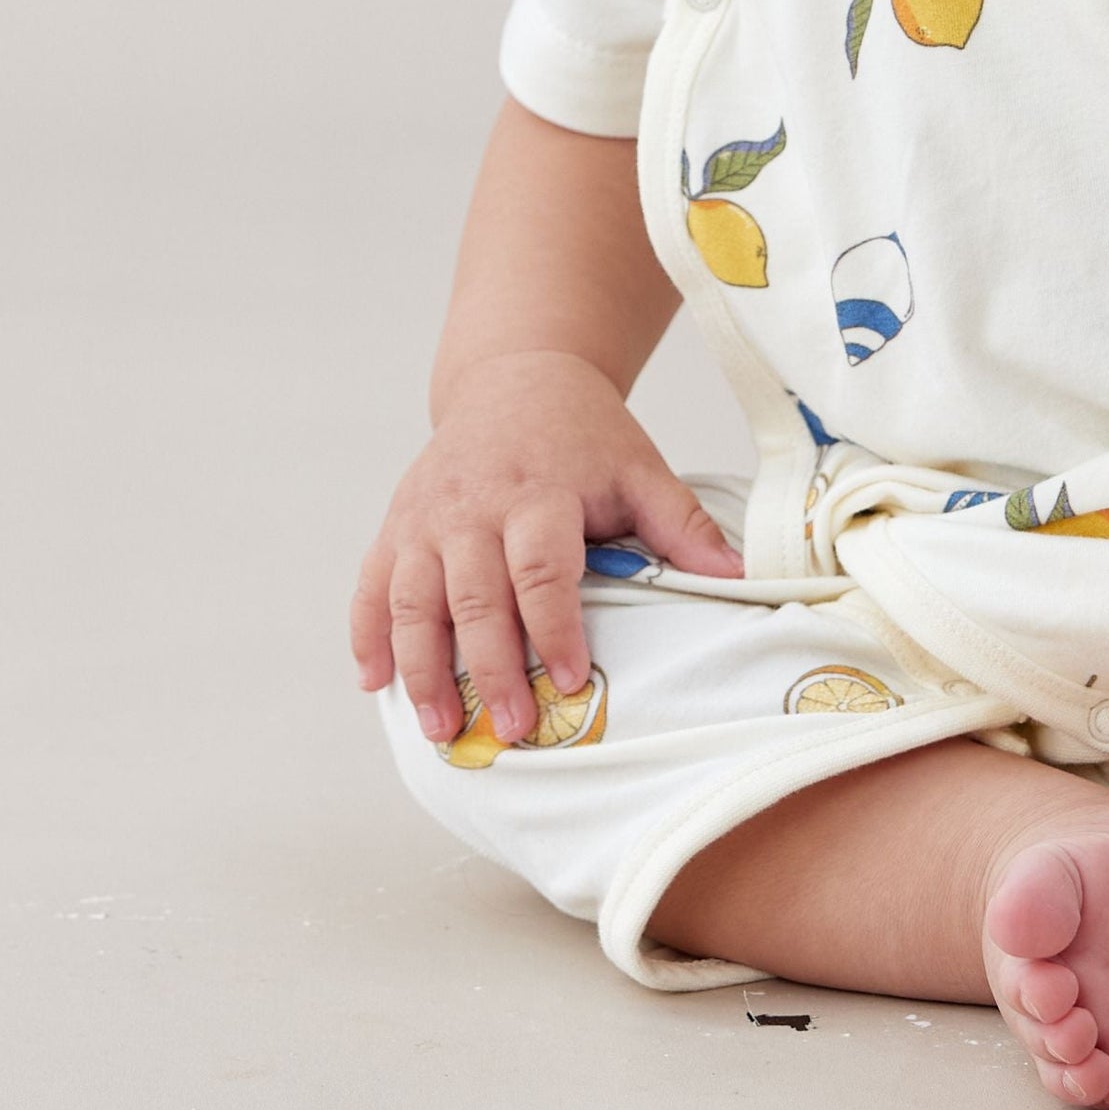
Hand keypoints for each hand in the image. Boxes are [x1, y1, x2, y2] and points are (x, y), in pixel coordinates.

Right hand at [350, 352, 739, 745]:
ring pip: (412, 599)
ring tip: (442, 728)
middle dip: (490, 668)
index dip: (554, 627)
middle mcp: (471, 506)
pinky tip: (376, 684)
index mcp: (537, 491)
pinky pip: (370, 585)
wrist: (512, 378)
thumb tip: (741, 578)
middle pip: (473, 596)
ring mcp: (425, 518)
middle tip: (510, 731)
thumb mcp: (640, 467)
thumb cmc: (584, 435)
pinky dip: (368, 636)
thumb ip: (683, 525)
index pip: (541, 568)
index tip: (572, 681)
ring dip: (422, 668)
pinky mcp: (395, 526)